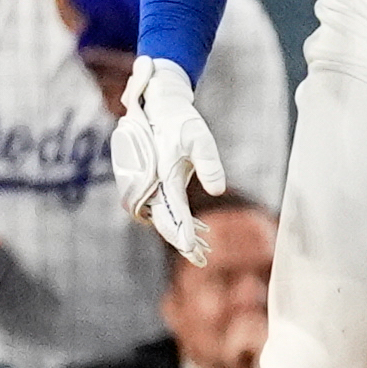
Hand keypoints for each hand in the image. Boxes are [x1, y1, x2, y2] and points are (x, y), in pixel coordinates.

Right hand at [112, 57, 225, 263]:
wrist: (159, 107)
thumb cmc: (181, 121)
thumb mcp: (199, 138)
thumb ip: (209, 164)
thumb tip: (218, 190)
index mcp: (163, 174)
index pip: (173, 210)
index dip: (183, 232)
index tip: (192, 249)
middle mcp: (152, 183)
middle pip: (165, 221)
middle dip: (182, 241)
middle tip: (201, 260)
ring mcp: (148, 185)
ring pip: (162, 218)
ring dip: (179, 234)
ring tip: (202, 253)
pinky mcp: (150, 185)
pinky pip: (161, 209)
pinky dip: (176, 222)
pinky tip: (195, 231)